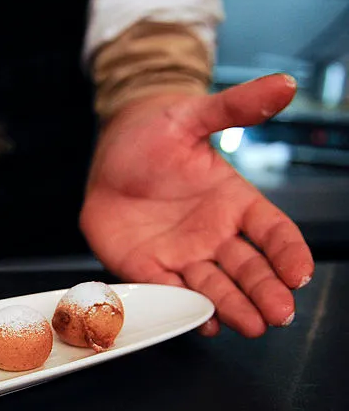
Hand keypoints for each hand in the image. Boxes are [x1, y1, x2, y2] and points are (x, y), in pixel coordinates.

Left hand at [80, 74, 313, 337]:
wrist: (111, 152)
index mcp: (235, 201)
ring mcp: (183, 253)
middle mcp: (215, 234)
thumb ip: (236, 107)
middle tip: (280, 313)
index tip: (301, 272)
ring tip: (252, 325)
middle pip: (249, 269)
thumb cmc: (156, 135)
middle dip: (266, 292)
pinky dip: (188, 309)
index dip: (289, 252)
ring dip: (235, 308)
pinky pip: (171, 291)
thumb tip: (283, 85)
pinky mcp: (149, 266)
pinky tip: (205, 323)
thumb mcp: (193, 116)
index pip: (273, 231)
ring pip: (216, 287)